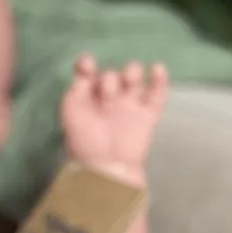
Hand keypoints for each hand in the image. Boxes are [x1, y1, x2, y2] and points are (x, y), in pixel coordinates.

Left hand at [60, 55, 168, 179]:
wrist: (107, 168)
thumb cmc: (84, 144)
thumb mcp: (71, 115)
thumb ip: (75, 92)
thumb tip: (84, 74)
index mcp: (87, 99)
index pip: (88, 74)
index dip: (87, 65)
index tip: (87, 64)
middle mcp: (108, 99)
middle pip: (112, 74)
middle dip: (109, 79)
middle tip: (107, 94)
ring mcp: (128, 105)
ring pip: (134, 77)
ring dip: (131, 72)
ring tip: (129, 80)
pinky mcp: (147, 114)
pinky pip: (157, 93)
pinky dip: (159, 79)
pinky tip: (157, 69)